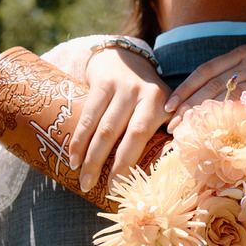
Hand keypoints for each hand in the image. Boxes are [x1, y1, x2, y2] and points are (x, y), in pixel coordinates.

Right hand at [68, 48, 171, 189]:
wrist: (126, 56)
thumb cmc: (146, 93)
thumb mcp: (163, 107)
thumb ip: (169, 132)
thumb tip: (171, 168)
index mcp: (159, 104)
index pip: (140, 137)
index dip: (127, 163)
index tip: (117, 189)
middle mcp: (140, 94)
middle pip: (118, 134)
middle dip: (103, 165)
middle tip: (92, 188)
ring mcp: (120, 87)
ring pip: (101, 128)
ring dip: (88, 157)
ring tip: (83, 180)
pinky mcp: (101, 83)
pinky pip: (87, 116)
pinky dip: (79, 139)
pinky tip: (74, 158)